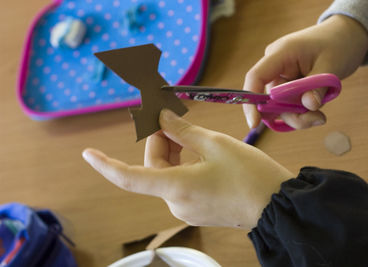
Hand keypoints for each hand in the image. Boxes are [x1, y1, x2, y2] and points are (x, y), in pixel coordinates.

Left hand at [82, 109, 292, 228]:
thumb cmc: (250, 174)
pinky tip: (195, 145)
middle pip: (154, 165)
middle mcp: (176, 201)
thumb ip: (182, 130)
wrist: (277, 204)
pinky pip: (180, 180)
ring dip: (173, 147)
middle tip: (168, 110)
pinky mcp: (197, 207)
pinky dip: (182, 161)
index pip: (128, 178)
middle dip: (159, 136)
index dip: (105, 165)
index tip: (88, 153)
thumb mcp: (215, 144)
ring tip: (187, 125)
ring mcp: (186, 207)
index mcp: (176, 186)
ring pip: (167, 171)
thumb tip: (161, 116)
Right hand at [243, 15, 367, 128]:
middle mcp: (275, 67)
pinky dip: (300, 113)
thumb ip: (318, 87)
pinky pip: (287, 107)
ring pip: (279, 107)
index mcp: (280, 54)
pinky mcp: (286, 88)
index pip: (256, 77)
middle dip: (289, 115)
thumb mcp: (332, 65)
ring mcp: (280, 78)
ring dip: (298, 116)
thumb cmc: (338, 44)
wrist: (346, 37)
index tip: (254, 123)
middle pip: (268, 100)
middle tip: (316, 118)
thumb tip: (309, 105)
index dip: (251, 101)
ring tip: (320, 116)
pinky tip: (316, 112)